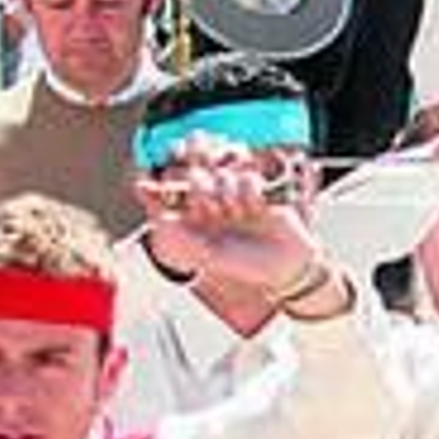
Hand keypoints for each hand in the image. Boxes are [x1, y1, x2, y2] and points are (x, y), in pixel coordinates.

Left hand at [135, 155, 325, 297]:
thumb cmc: (245, 264)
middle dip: (200, 184)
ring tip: (239, 215)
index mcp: (198, 216)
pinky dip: (250, 192)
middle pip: (197, 174)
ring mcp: (236, 191)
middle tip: (213, 206)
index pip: (177, 190)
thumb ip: (183, 236)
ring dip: (228, 194)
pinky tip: (257, 209)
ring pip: (221, 174)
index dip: (167, 179)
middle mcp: (214, 200)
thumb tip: (160, 217)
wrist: (285, 265)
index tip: (154, 177)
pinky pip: (246, 176)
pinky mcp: (259, 186)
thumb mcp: (208, 254)